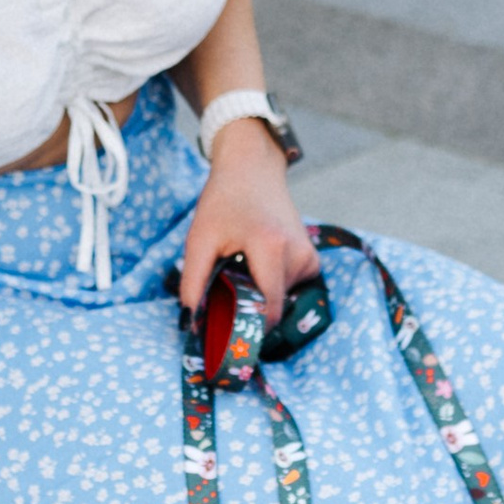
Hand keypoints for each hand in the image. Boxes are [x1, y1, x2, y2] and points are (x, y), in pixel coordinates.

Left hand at [178, 118, 317, 317]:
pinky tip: (259, 264)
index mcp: (271, 247)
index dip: (248, 327)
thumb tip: (190, 321)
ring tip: (242, 269)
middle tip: (226, 293)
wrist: (252, 170)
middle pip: (273, 307)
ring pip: (281, 300)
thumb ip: (193, 282)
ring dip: (259, 295)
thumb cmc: (223, 201)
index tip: (227, 333)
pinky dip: (272, 286)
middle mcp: (298, 254)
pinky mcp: (313, 260)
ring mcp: (310, 258)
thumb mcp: (199, 239)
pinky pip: (290, 289)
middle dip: (249, 309)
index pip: (268, 310)